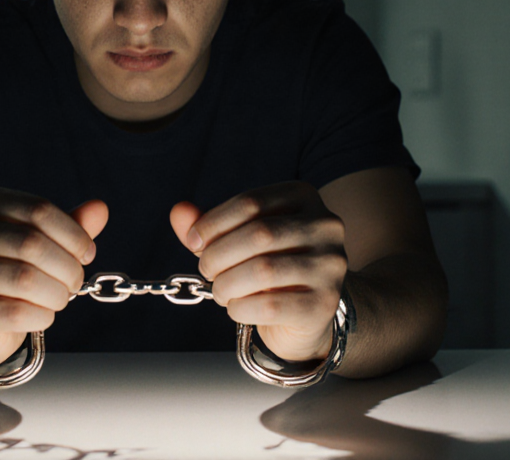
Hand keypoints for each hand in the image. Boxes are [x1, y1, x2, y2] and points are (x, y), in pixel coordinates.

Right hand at [0, 187, 106, 366]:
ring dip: (57, 293)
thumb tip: (100, 209)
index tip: (87, 254)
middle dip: (68, 266)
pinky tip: (44, 314)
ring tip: (62, 297)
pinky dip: (42, 315)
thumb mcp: (41, 238)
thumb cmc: (13, 267)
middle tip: (76, 281)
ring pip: (25, 279)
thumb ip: (69, 223)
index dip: (74, 234)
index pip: (39, 210)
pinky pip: (15, 313)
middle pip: (33, 243)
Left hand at [170, 181, 346, 361]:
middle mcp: (325, 226)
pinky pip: (270, 305)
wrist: (304, 313)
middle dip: (218, 255)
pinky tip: (236, 307)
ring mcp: (330, 265)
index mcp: (304, 197)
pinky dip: (240, 307)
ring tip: (220, 290)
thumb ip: (208, 224)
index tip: (192, 242)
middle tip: (206, 270)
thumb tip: (178, 211)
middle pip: (258, 234)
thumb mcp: (237, 238)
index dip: (212, 222)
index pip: (251, 202)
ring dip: (226, 284)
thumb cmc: (267, 266)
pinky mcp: (323, 303)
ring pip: (264, 270)